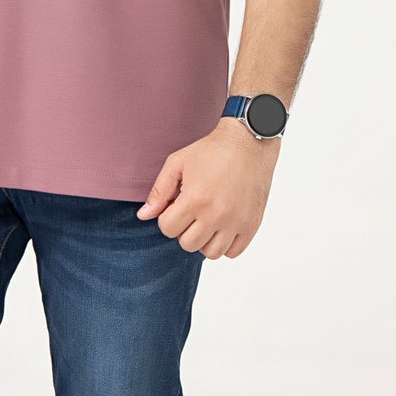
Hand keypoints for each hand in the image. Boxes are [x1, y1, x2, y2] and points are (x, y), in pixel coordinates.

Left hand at [135, 120, 279, 256]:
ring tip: (206, 221)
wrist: (249, 142)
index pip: (168, 229)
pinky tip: (222, 227)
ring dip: (204, 241)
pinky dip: (226, 245)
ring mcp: (236, 221)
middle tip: (192, 212)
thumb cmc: (212, 150)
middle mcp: (217, 214)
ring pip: (211, 253)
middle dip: (184, 230)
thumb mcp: (177, 163)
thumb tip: (144, 216)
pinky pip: (234, 252)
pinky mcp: (252, 224)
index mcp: (195, 198)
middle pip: (188, 244)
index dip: (167, 217)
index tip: (177, 205)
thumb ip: (159, 192)